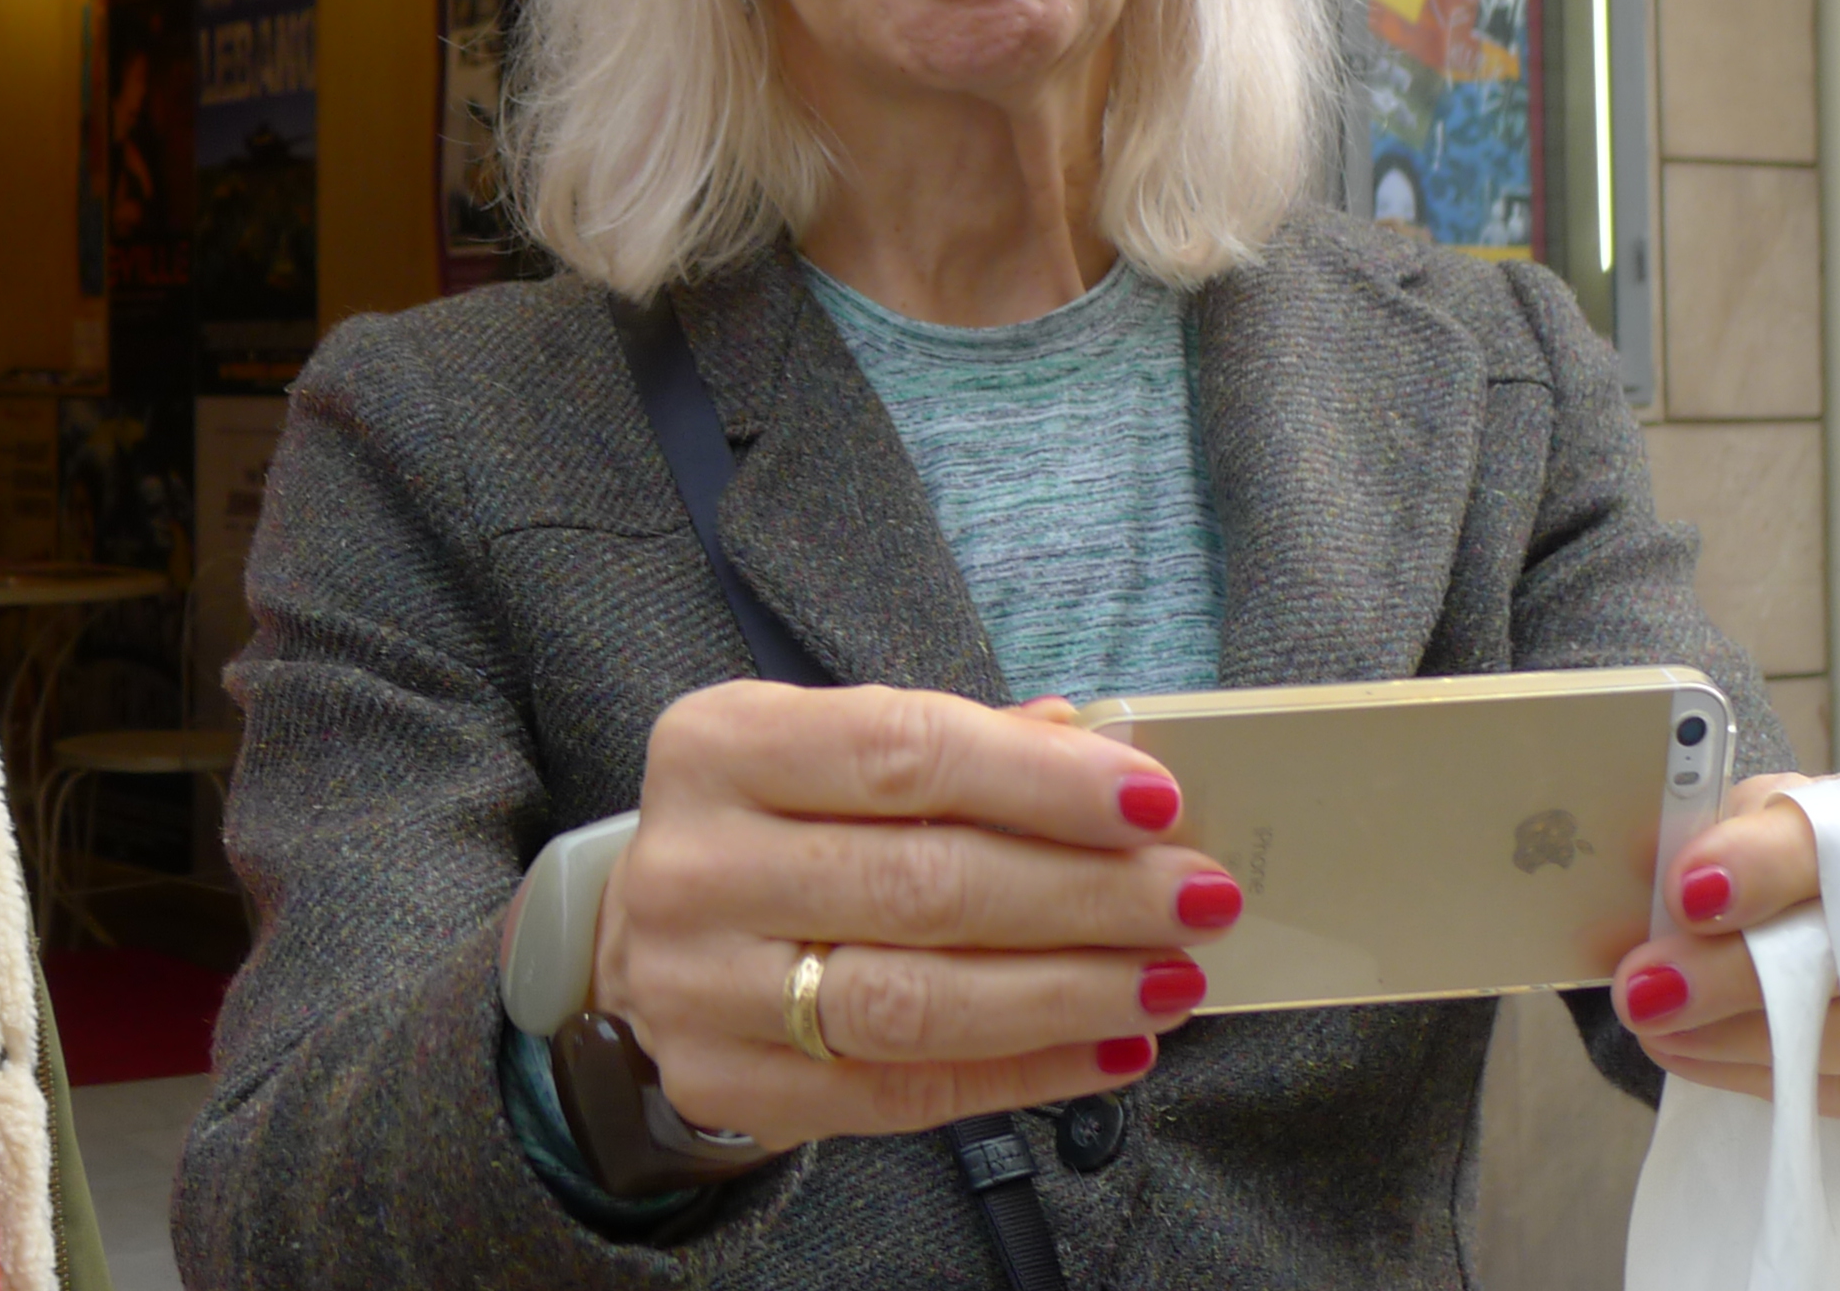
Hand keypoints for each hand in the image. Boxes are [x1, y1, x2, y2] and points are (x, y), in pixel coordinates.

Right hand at [590, 683, 1238, 1151]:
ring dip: (1069, 991)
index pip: (901, 751)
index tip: (1157, 800)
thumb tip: (1106, 751)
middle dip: (1085, 893)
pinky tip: (1111, 1049)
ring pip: (916, 1000)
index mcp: (720, 746)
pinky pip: (905, 1093)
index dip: (1039, 779)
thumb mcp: (831, 757)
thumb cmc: (773, 832)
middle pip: (922, 883)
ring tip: (1172, 980)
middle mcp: (695, 864)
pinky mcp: (732, 1088)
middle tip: (1198, 897)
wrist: (641, 950)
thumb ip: (960, 748)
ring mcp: (702, 987)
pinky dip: (1026, 1073)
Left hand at [1609, 728, 1839, 1137]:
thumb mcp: (1829, 808)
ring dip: (1763, 1034)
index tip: (1690, 889)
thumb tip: (1663, 869)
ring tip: (1662, 1025)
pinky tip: (1713, 1060)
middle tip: (1650, 981)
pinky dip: (1798, 1082)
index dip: (1782, 856)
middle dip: (1756, 964)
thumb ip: (1761, 824)